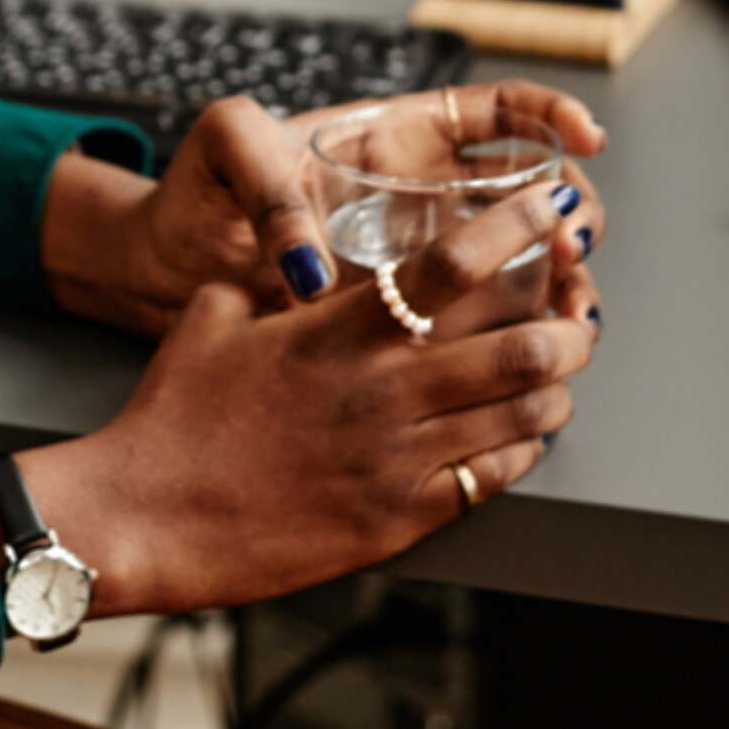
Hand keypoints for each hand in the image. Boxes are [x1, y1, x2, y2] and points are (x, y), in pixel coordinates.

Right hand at [16, 160, 602, 616]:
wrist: (146, 518)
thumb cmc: (173, 418)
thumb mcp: (215, 318)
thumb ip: (273, 285)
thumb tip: (300, 266)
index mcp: (340, 331)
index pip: (454, 264)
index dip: (519, 229)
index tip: (553, 208)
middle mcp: (382, 391)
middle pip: (520, 344)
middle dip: (571, 320)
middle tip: (582, 304)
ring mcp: (396, 460)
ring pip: (522, 415)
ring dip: (557, 387)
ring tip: (562, 369)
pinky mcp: (399, 520)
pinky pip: (491, 479)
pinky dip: (522, 449)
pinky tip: (521, 432)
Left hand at [41, 80, 609, 336]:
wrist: (159, 271)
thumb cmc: (194, 195)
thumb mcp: (225, 151)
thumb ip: (270, 185)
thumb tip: (313, 268)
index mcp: (392, 139)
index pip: (493, 112)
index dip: (548, 114)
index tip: (583, 138)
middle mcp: (418, 197)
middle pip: (527, 191)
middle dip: (569, 210)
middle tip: (572, 241)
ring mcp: (416, 262)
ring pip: (518, 266)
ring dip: (559, 284)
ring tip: (570, 311)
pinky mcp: (402, 322)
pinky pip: (476, 328)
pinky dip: (515, 339)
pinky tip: (531, 357)